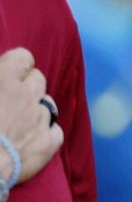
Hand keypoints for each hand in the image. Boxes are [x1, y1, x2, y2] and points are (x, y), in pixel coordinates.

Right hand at [0, 48, 63, 184]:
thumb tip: (0, 78)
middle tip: (9, 102)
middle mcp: (26, 95)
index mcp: (3, 80)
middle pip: (38, 79)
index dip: (15, 66)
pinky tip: (28, 142)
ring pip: (47, 104)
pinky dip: (45, 135)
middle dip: (26, 87)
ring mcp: (39, 119)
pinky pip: (55, 132)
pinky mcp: (47, 144)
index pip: (22, 57)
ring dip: (35, 111)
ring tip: (16, 124)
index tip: (7, 76)